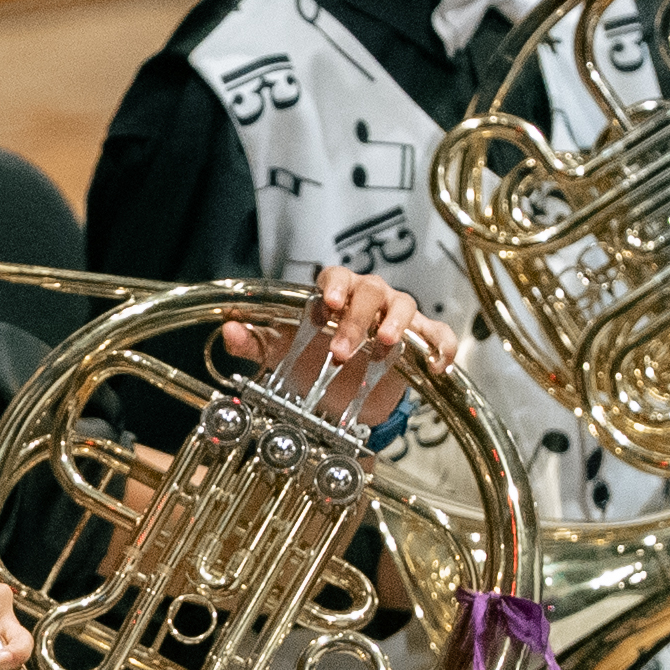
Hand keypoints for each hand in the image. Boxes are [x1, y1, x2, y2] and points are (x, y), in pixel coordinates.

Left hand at [217, 268, 453, 423]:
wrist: (343, 391)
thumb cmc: (313, 356)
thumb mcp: (279, 352)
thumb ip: (253, 341)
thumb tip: (228, 328)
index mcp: (337, 293)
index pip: (336, 278)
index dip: (334, 288)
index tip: (326, 305)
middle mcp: (370, 298)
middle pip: (369, 293)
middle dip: (356, 320)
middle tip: (340, 351)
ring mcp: (398, 316)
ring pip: (404, 307)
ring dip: (395, 324)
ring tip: (384, 344)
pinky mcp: (421, 341)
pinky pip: (438, 336)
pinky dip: (440, 347)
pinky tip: (436, 364)